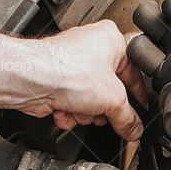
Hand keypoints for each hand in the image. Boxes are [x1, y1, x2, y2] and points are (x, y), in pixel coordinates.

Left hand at [22, 20, 148, 140]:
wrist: (32, 79)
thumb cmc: (66, 71)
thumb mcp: (113, 100)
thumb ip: (128, 118)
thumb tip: (134, 129)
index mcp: (111, 40)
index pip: (134, 74)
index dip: (137, 98)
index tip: (139, 115)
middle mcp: (91, 49)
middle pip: (110, 92)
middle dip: (103, 109)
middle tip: (102, 114)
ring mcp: (73, 66)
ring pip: (90, 102)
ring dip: (84, 113)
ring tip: (78, 108)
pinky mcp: (57, 82)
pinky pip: (73, 104)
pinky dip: (69, 112)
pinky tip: (64, 110)